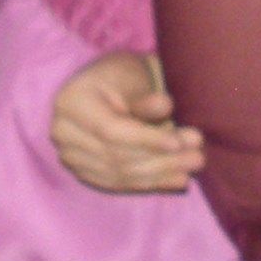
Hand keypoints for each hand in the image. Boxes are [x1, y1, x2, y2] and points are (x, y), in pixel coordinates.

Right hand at [50, 52, 204, 192]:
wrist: (110, 87)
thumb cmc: (124, 77)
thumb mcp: (136, 76)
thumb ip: (146, 97)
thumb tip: (165, 106)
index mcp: (71, 102)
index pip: (111, 130)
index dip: (146, 139)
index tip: (178, 143)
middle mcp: (63, 132)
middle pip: (116, 155)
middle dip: (161, 159)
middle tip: (197, 157)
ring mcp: (70, 155)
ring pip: (119, 173)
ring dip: (160, 173)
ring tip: (193, 167)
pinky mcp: (83, 171)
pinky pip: (118, 182)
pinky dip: (150, 183)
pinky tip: (177, 180)